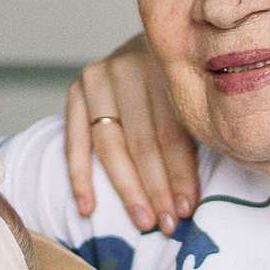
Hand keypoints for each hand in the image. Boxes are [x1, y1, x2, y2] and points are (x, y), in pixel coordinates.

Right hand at [63, 39, 201, 233]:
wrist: (156, 45)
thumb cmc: (181, 85)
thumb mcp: (194, 102)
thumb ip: (193, 138)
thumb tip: (186, 204)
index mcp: (166, 67)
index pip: (170, 132)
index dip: (179, 174)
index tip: (186, 210)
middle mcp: (128, 67)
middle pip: (141, 141)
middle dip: (155, 189)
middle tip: (166, 225)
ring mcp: (97, 78)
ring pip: (110, 146)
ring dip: (126, 190)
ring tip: (142, 222)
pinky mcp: (75, 92)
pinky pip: (75, 143)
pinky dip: (80, 177)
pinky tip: (88, 208)